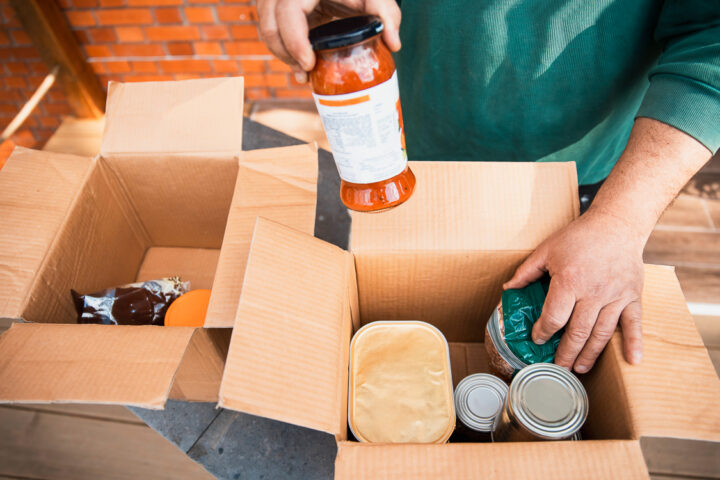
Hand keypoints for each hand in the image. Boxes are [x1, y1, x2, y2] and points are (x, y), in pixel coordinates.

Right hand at [257, 0, 400, 76]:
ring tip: (305, 73)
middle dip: (286, 54)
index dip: (293, 40)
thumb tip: (394, 44)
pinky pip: (270, 30)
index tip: (309, 64)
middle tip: (307, 74)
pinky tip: (301, 64)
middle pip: (269, 25)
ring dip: (282, 54)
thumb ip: (386, 13)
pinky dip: (283, 48)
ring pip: (266, 29)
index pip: (288, 12)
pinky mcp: (276, 8)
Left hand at [503, 209, 644, 372]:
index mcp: (569, 281)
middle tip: (557, 367)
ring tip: (580, 368)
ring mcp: (615, 297)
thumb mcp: (547, 249)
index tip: (537, 339)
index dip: (542, 332)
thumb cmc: (579, 237)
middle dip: (565, 353)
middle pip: (577, 332)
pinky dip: (634, 344)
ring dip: (590, 355)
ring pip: (601, 334)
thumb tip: (508, 289)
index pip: (553, 317)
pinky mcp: (632, 297)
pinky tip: (633, 361)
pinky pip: (634, 324)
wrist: (617, 224)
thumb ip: (526, 272)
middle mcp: (593, 293)